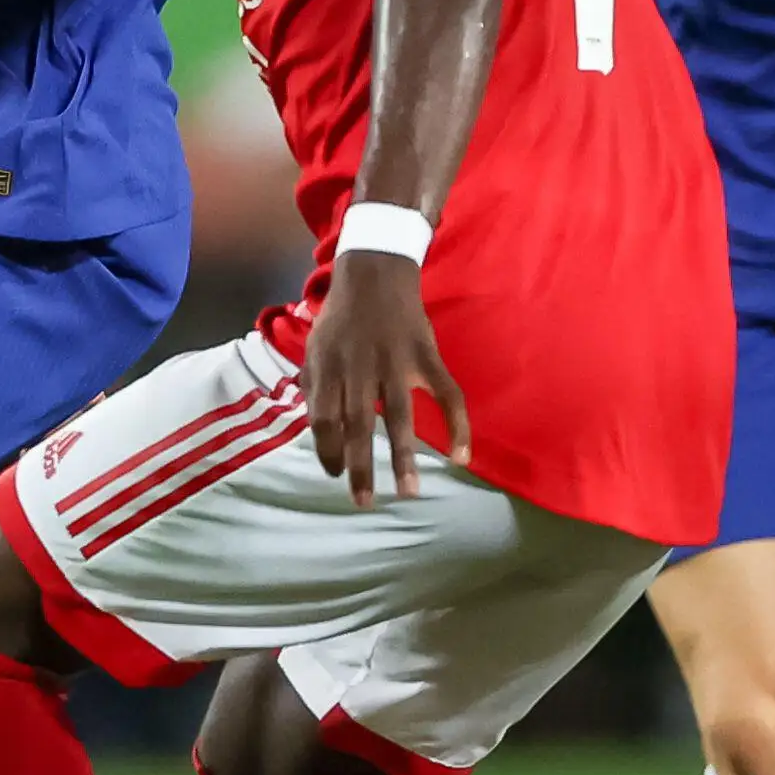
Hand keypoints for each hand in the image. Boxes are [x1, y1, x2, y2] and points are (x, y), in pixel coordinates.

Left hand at [302, 251, 468, 507]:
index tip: (333, 473)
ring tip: (409, 492)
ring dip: (403, 457)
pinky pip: (447, 395)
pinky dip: (457, 425)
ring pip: (400, 417)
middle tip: (363, 502)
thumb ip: (314, 388)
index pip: (323, 419)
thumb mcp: (315, 348)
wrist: (375, 272)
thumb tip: (318, 433)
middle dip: (360, 467)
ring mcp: (396, 362)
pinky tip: (460, 457)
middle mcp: (360, 367)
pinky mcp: (427, 357)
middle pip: (358, 424)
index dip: (326, 450)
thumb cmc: (341, 318)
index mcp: (329, 367)